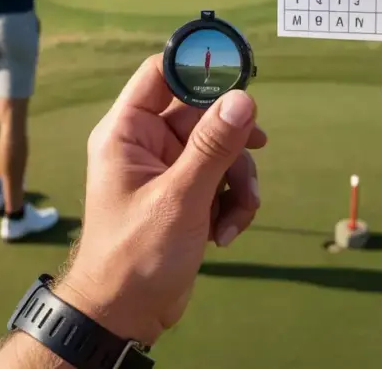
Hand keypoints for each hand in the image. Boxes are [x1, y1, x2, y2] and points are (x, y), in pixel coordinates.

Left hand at [55, 55, 265, 345]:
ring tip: (237, 217)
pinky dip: (233, 203)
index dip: (200, 66)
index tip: (239, 71)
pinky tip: (227, 233)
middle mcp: (146, 144)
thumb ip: (213, 146)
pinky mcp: (186, 195)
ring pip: (221, 150)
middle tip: (256, 152)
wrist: (125, 315)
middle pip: (205, 115)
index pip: (162, 74)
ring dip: (239, 182)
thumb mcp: (180, 198)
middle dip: (234, 144)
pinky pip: (222, 180)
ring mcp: (167, 170)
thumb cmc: (134, 257)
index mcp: (127, 132)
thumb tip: (242, 98)